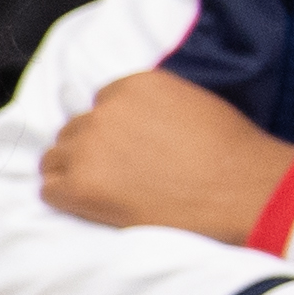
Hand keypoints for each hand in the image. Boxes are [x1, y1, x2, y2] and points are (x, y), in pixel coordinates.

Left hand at [39, 68, 293, 240]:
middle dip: (89, 151)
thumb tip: (132, 123)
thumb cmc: (231, 151)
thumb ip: (149, 107)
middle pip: (73, 131)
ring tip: (103, 193)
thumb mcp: (190, 104)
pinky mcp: (81, 185)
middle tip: (114, 175)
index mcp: (131, 85)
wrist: (243, 190)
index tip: (124, 150)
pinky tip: (92, 208)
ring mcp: (89, 148)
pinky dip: (66, 200)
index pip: (98, 105)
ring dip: (72, 174)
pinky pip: (50, 190)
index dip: (110, 131)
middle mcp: (104, 111)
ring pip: (54, 159)